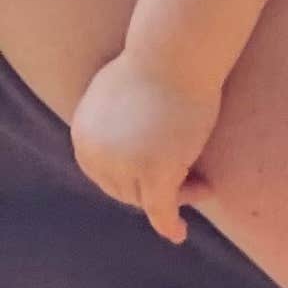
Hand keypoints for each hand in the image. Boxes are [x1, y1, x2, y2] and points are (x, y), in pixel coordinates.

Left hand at [71, 52, 217, 240]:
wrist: (176, 53)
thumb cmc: (157, 63)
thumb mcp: (116, 95)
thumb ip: (110, 121)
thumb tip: (119, 130)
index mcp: (83, 137)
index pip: (105, 173)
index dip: (134, 178)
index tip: (166, 172)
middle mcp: (97, 155)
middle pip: (125, 188)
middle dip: (157, 188)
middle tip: (195, 180)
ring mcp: (124, 166)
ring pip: (147, 198)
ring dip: (175, 197)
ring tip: (204, 186)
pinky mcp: (155, 173)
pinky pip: (161, 209)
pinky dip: (169, 224)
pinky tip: (179, 234)